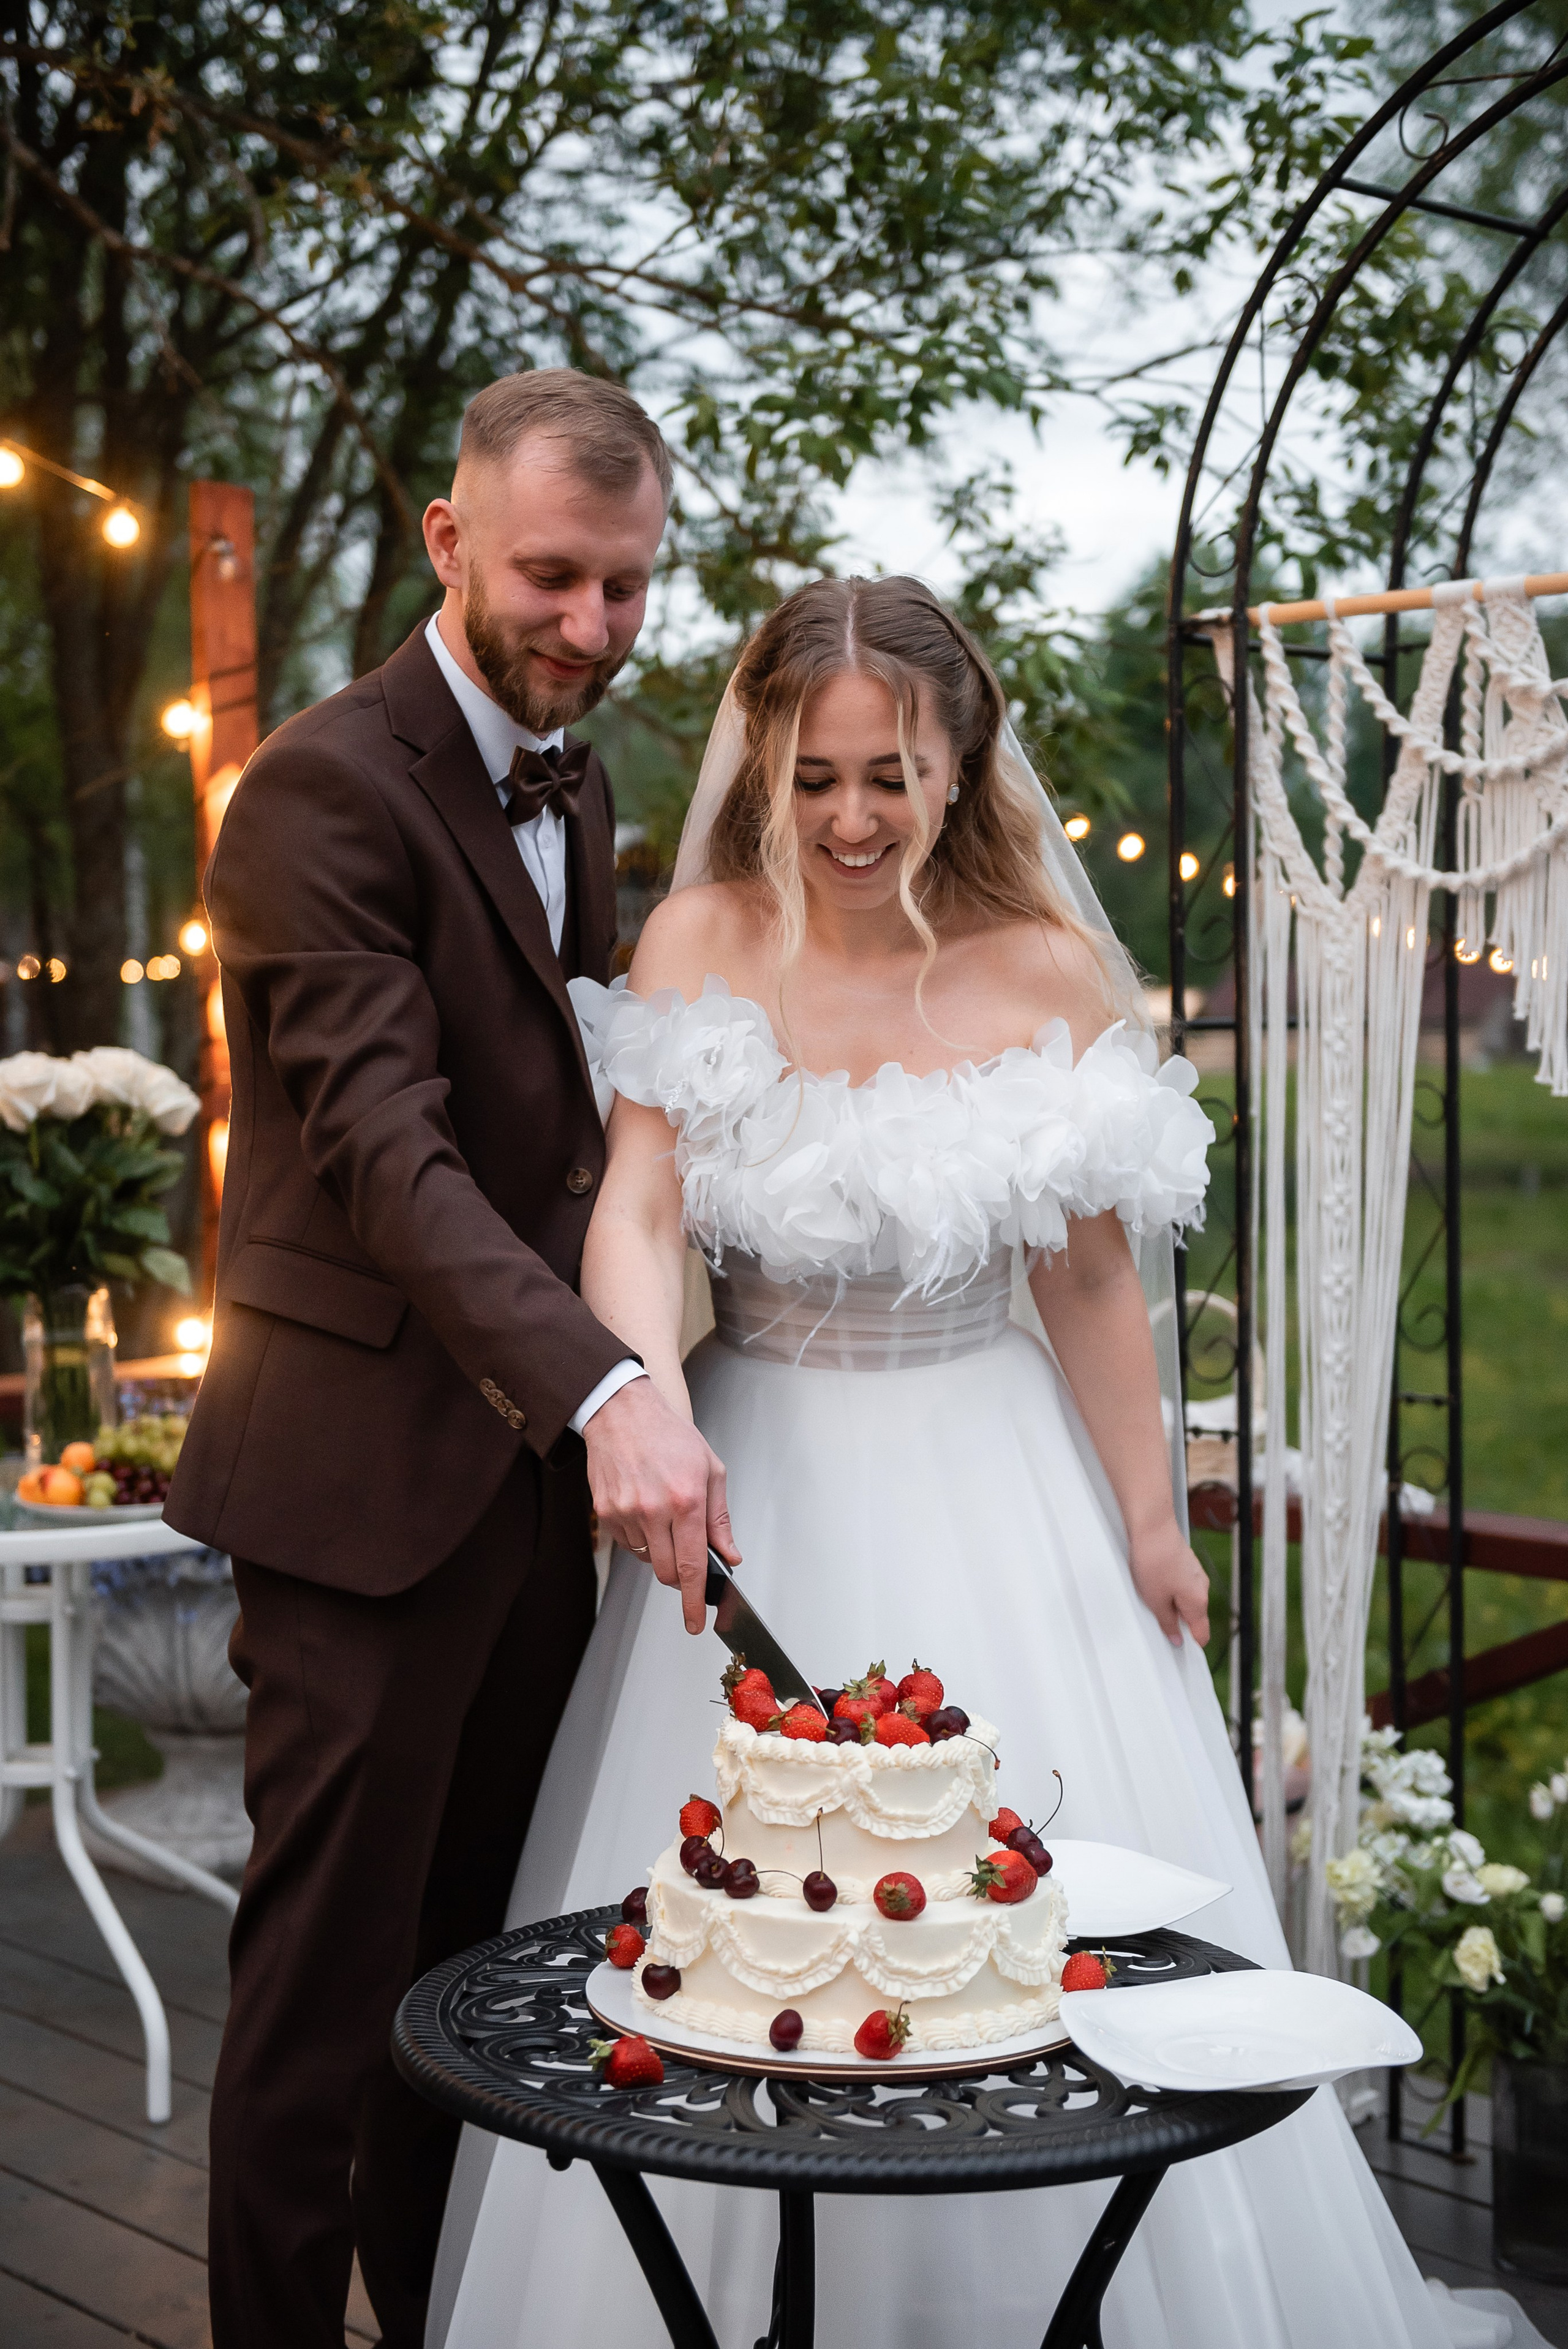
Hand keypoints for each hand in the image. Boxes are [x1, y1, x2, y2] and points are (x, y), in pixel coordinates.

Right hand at [584, 1377, 739, 1634]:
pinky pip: (627, 1544)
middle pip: (666, 1573)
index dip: (696, 1601)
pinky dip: (640, 1538)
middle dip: (680, 1577)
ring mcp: (626, 1512)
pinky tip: (644, 1509)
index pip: (692, 1566)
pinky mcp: (605, 1512)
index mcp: (686, 1499)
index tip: (697, 1622)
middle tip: (686, 1556)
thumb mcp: (710, 1470)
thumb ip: (720, 1519)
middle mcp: (654, 1510)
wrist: (622, 1412)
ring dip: (660, 1551)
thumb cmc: (669, 1436)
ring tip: (664, 1516)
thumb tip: (729, 1556)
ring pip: (646, 1559)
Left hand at [1128, 1520, 1209, 1647]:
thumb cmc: (1154, 1561)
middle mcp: (1202, 1588)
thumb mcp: (1156, 1601)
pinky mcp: (1185, 1563)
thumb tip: (1177, 1639)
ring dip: (1170, 1603)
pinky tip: (1152, 1581)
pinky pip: (1180, 1584)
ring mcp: (1195, 1574)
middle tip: (1154, 1618)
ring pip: (1185, 1599)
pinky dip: (1168, 1587)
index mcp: (1198, 1602)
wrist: (1152, 1527)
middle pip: (1192, 1616)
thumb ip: (1168, 1624)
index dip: (1189, 1644)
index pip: (1201, 1634)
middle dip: (1175, 1621)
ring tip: (1150, 1595)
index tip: (1175, 1647)